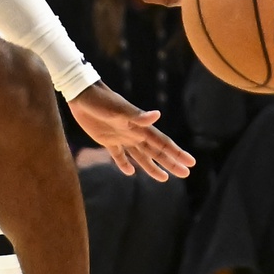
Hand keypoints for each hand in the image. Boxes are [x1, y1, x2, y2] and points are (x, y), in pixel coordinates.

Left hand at [68, 82, 193, 181]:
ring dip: (152, 167)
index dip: (177, 153)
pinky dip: (124, 164)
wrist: (83, 95)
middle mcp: (135, 133)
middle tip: (185, 174)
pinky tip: (130, 172)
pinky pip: (119, 155)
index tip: (190, 163)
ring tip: (164, 178)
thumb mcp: (120, 109)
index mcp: (140, 128)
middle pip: (156, 152)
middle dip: (171, 163)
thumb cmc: (103, 101)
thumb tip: (158, 115)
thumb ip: (138, 116)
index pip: (163, 143)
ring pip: (141, 156)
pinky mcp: (107, 140)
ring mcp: (121, 137)